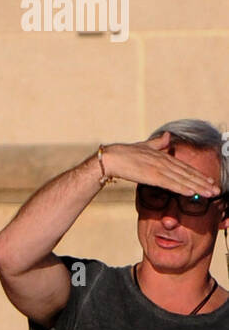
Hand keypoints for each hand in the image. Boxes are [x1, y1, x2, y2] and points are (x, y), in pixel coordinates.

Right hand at [100, 132, 220, 197]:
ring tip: (210, 193)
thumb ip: (157, 144)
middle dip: (203, 183)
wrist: (112, 158)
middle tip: (216, 190)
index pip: (185, 167)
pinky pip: (170, 183)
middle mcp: (164, 161)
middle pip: (188, 174)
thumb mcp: (144, 147)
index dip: (198, 175)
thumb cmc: (125, 154)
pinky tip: (191, 193)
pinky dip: (182, 188)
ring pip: (182, 179)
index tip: (210, 181)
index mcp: (164, 156)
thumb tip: (168, 136)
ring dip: (197, 187)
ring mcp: (159, 168)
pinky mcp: (152, 175)